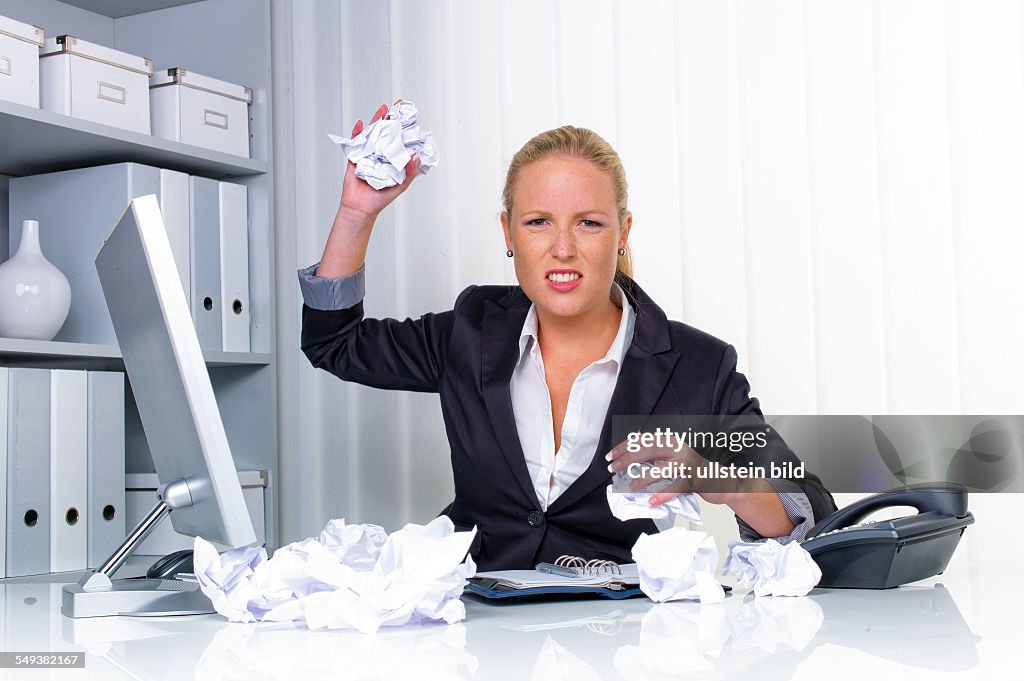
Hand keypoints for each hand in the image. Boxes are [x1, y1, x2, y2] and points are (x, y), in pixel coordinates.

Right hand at [338, 100, 420, 219]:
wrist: (361, 208)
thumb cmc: (381, 199)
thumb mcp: (401, 185)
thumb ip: (410, 171)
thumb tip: (414, 155)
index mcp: (392, 159)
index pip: (400, 140)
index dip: (404, 129)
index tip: (410, 116)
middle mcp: (381, 154)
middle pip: (386, 132)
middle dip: (391, 119)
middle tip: (397, 105)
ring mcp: (367, 154)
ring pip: (372, 133)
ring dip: (376, 120)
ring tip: (383, 109)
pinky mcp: (355, 157)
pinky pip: (355, 141)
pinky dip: (357, 132)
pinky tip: (361, 124)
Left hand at [605, 437, 749, 506]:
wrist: (721, 480)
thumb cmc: (692, 472)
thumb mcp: (671, 460)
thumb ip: (654, 459)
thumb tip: (627, 465)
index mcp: (671, 441)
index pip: (643, 440)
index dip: (625, 446)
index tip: (611, 456)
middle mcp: (679, 449)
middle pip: (649, 450)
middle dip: (628, 459)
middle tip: (613, 468)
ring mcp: (688, 464)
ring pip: (662, 470)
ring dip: (643, 479)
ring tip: (631, 486)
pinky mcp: (695, 480)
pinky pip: (676, 488)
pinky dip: (662, 495)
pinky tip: (651, 501)